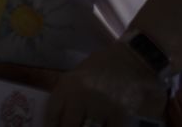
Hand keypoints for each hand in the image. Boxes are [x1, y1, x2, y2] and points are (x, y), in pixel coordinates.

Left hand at [46, 42, 165, 126]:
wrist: (131, 60)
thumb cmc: (101, 66)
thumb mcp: (77, 75)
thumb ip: (67, 94)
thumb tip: (59, 117)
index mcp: (68, 85)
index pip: (53, 112)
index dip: (51, 125)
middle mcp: (81, 96)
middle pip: (68, 125)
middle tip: (70, 126)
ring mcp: (101, 106)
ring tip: (87, 124)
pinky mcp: (120, 114)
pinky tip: (103, 126)